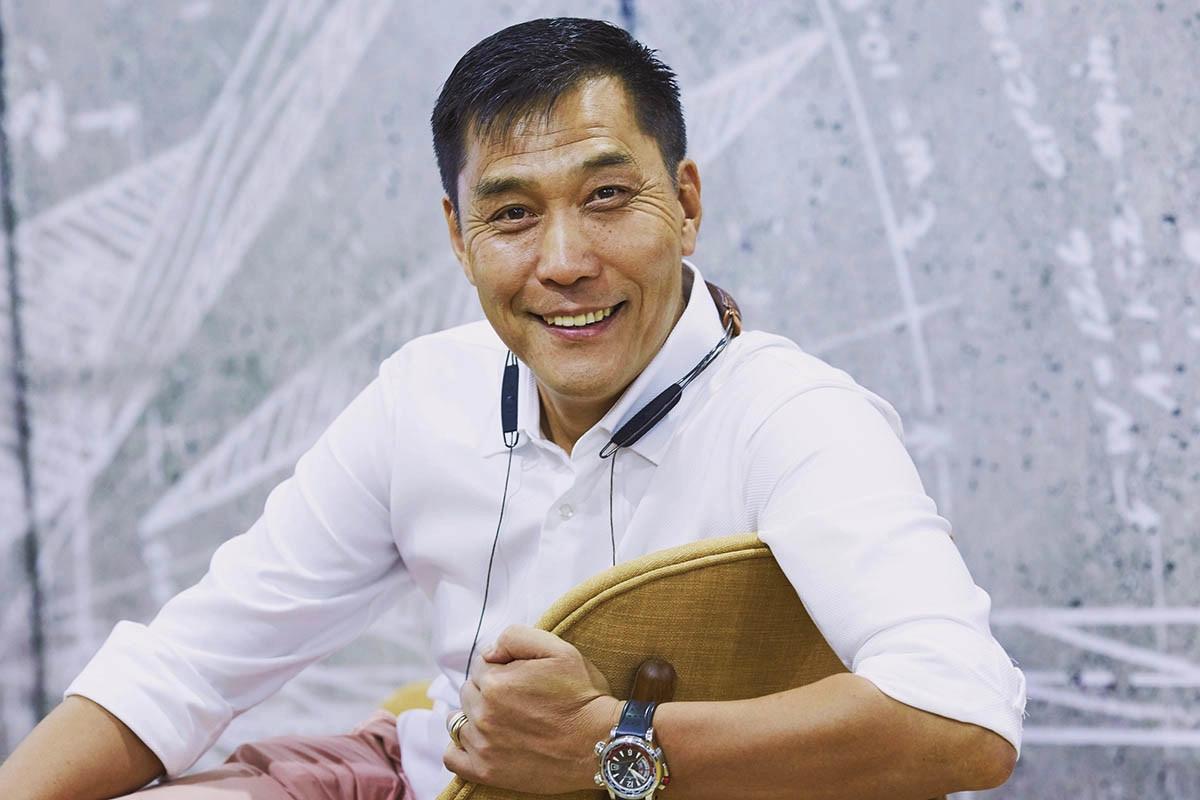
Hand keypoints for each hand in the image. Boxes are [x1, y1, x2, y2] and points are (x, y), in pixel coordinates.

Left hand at [443, 624, 621, 793]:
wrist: (600, 744)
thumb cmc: (582, 696)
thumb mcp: (560, 650)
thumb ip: (516, 637)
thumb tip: (489, 651)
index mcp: (496, 682)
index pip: (482, 664)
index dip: (503, 666)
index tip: (524, 677)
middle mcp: (484, 714)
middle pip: (469, 691)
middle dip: (488, 689)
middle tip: (519, 698)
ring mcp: (483, 745)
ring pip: (459, 720)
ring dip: (475, 716)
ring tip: (503, 719)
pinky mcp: (486, 771)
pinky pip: (452, 756)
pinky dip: (460, 747)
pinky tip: (481, 740)